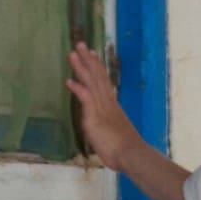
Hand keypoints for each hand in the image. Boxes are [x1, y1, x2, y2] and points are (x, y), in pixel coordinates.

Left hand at [65, 41, 142, 169]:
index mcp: (113, 107)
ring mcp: (102, 109)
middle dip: (88, 60)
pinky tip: (68, 80)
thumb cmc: (126, 151)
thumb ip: (107, 129)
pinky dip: (77, 88)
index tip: (92, 54)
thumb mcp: (116, 136)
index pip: (104, 82)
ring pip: (91, 83)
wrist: (132, 155)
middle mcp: (108, 104)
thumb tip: (105, 132)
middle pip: (98, 77)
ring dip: (81, 67)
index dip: (98, 67)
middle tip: (80, 44)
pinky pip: (86, 99)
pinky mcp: (96, 116)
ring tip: (72, 53)